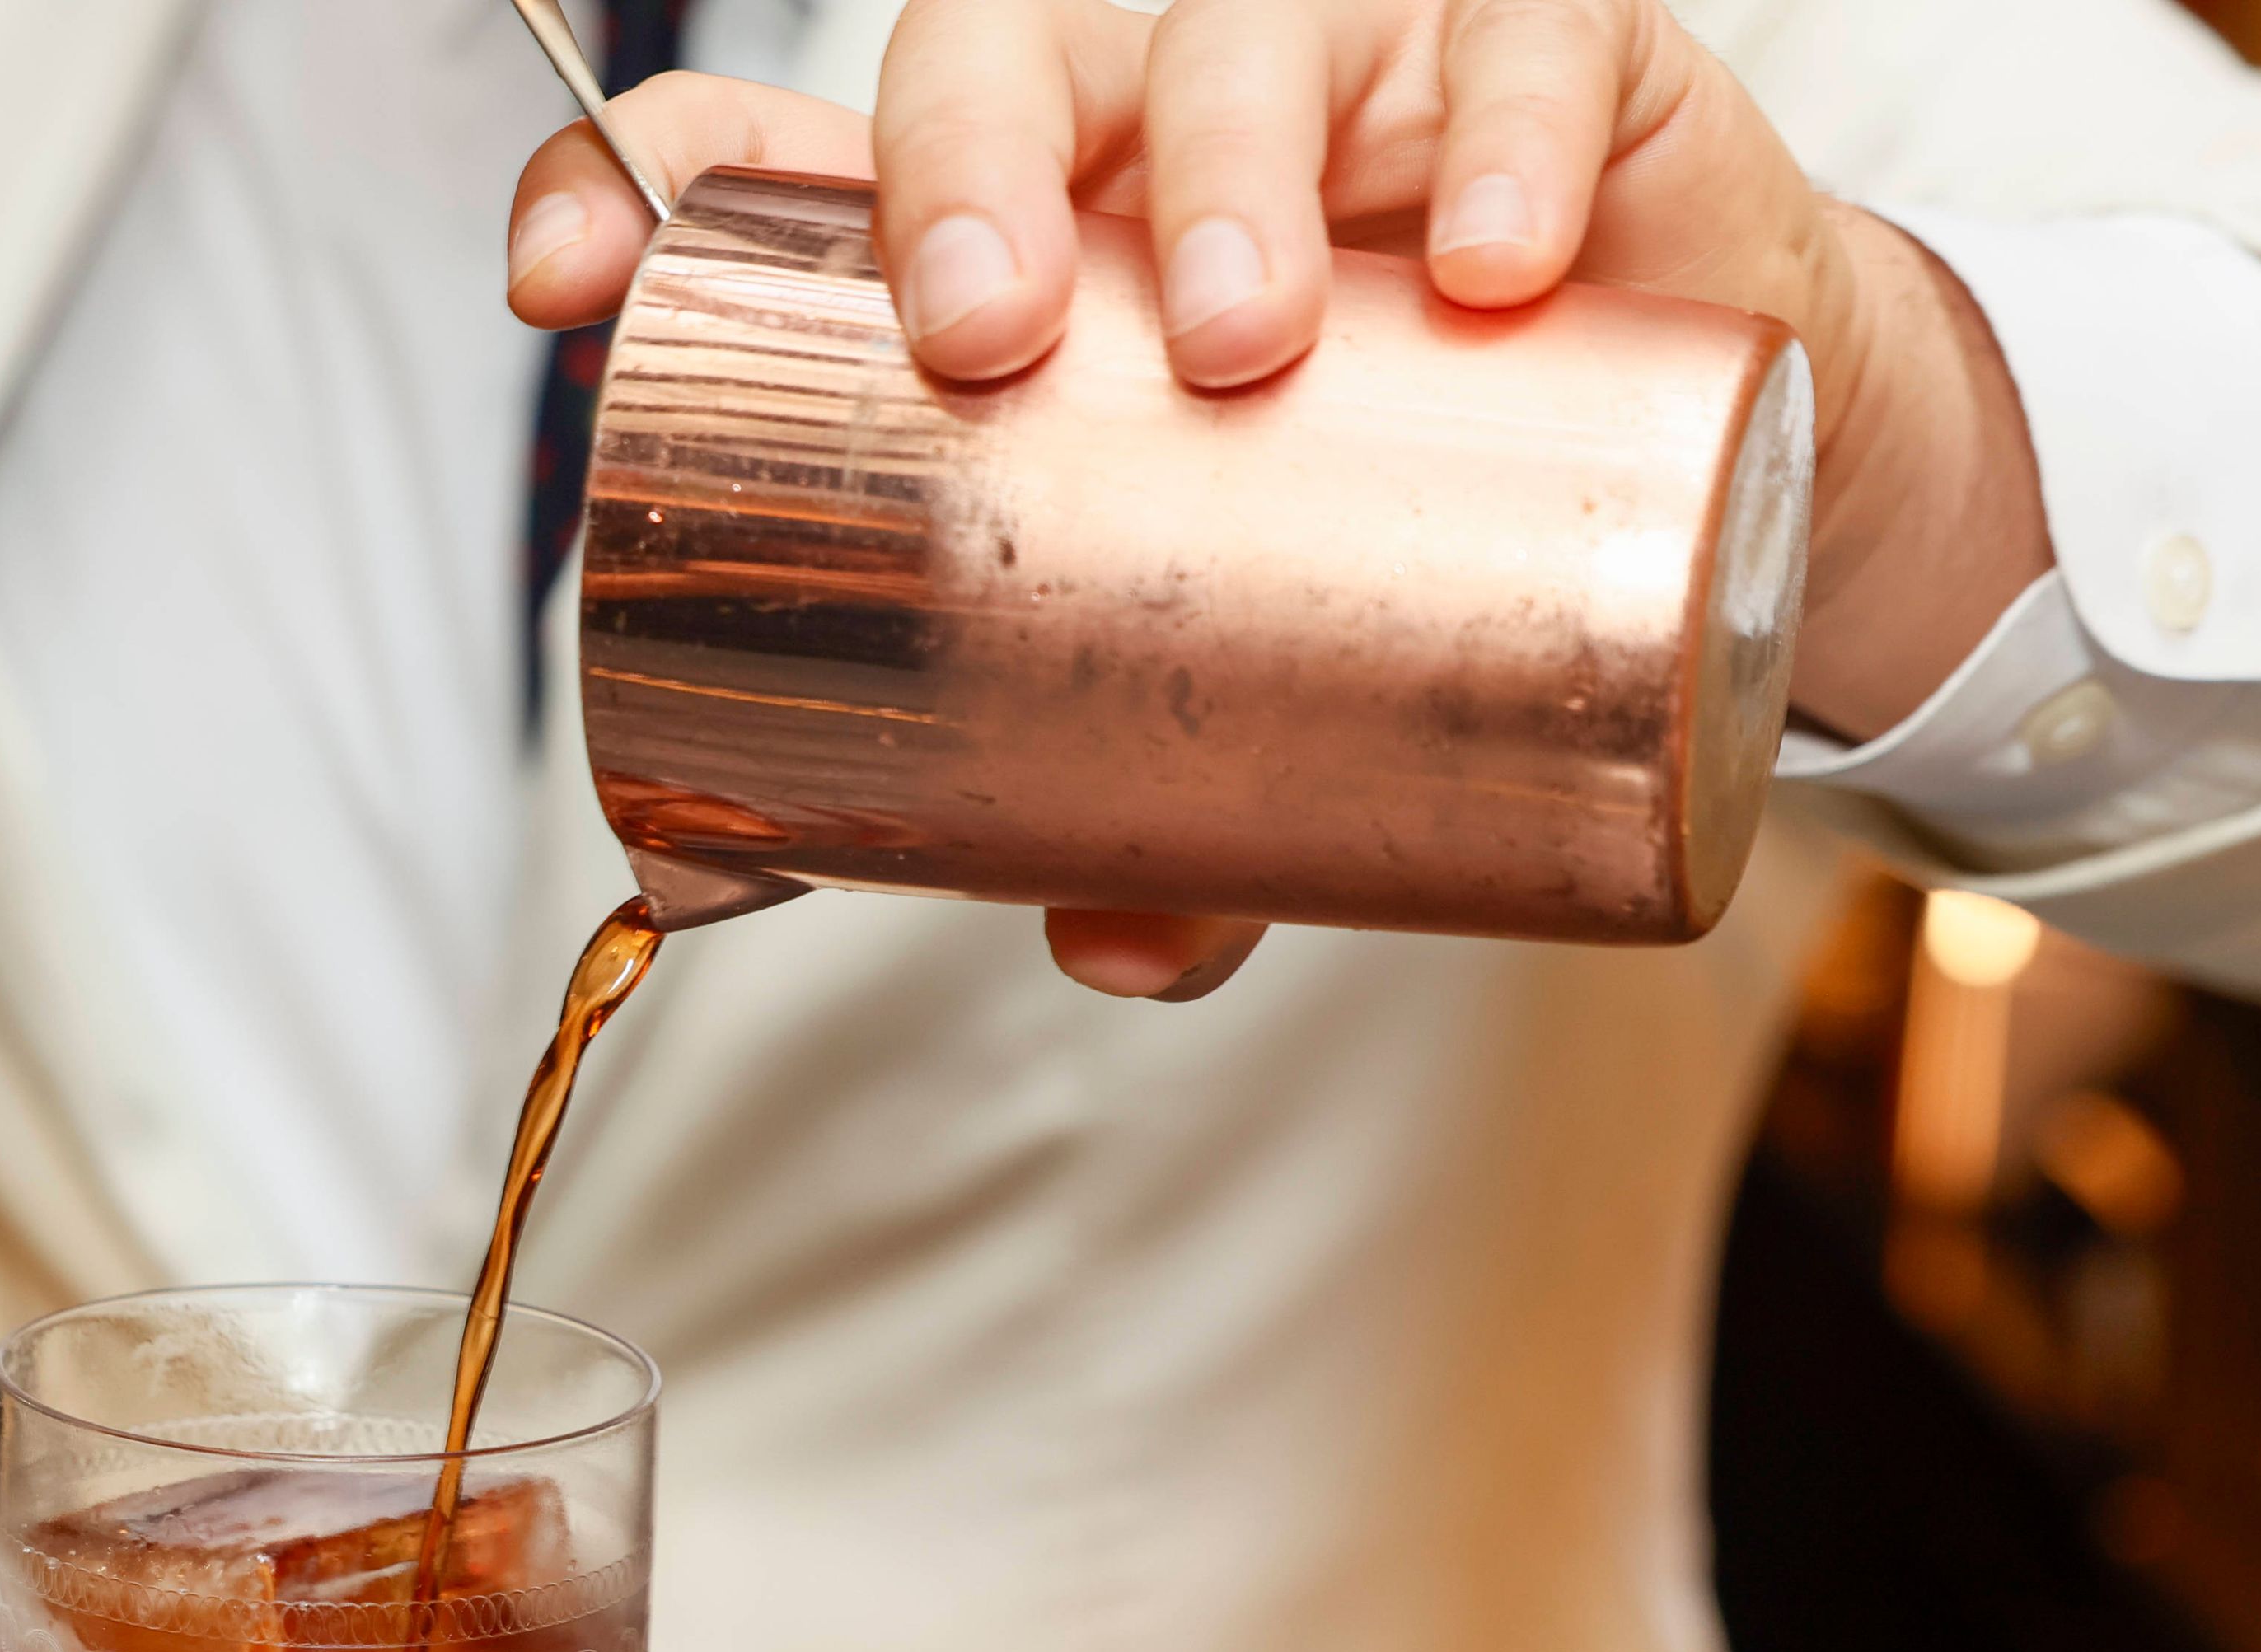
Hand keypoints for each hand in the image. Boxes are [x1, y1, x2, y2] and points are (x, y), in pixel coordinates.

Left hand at [508, 0, 2051, 1000]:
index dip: (653, 190)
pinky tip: (1490, 269)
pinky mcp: (1547, 58)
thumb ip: (1171, 811)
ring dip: (1225, 163)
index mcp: (1016, 239)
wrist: (1698, 450)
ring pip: (1241, 27)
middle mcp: (1142, 122)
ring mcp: (1345, 65)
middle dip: (961, 171)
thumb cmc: (1391, 522)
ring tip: (1246, 338)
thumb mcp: (1249, 666)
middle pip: (996, 51)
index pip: (787, 159)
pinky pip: (1526, 37)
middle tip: (983, 336)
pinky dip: (1502, 138)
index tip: (562, 290)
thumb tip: (1106, 950)